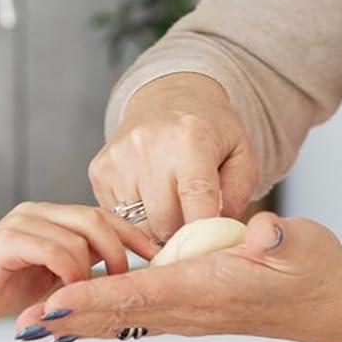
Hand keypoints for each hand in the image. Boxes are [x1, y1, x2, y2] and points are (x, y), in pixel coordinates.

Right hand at [0, 204, 154, 341]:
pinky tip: (69, 290)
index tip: (156, 255)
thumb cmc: (0, 293)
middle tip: (127, 279)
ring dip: (94, 266)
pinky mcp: (8, 240)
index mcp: (50, 217)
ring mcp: (22, 223)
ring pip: (79, 234)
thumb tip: (122, 272)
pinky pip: (55, 248)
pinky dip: (70, 271)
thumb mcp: (53, 279)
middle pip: (96, 218)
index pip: (102, 215)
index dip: (133, 234)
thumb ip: (82, 268)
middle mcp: (37, 212)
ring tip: (94, 292)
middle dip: (120, 249)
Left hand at [13, 213, 341, 341]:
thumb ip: (277, 238)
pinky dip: (99, 318)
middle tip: (18, 325)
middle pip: (116, 316)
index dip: (94, 298)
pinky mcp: (189, 311)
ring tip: (29, 325)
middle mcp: (190, 309)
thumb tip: (261, 228)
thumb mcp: (301, 244)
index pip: (139, 294)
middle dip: (67, 320)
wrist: (331, 302)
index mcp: (207, 288)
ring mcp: (187, 315)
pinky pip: (134, 318)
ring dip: (75, 323)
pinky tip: (73, 319)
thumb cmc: (315, 269)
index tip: (54, 305)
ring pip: (120, 320)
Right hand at [88, 73, 259, 242]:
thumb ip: (238, 196)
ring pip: (138, 226)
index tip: (209, 245)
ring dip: (156, 226)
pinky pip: (117, 217)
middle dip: (181, 231)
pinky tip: (148, 195)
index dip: (204, 232)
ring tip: (170, 202)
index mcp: (191, 139)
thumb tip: (216, 234)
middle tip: (191, 219)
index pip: (196, 200)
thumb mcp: (241, 155)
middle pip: (164, 222)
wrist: (169, 96)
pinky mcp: (99, 170)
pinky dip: (135, 217)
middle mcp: (148, 146)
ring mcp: (119, 158)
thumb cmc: (210, 131)